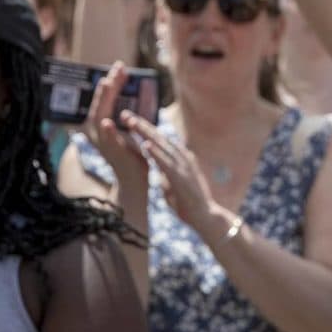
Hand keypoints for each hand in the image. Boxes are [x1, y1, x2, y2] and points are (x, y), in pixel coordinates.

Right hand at [82, 60, 149, 196]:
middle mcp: (96, 131)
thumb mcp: (130, 127)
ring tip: (106, 83)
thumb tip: (138, 87)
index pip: (104, 97)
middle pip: (101, 102)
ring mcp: (101, 141)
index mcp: (100, 123)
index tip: (120, 66)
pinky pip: (107, 140)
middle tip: (118, 67)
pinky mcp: (110, 152)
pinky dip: (107, 131)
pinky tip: (107, 122)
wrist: (134, 178)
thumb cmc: (132, 151)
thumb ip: (130, 110)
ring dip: (103, 99)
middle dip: (110, 83)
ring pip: (100, 115)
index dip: (112, 81)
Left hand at [126, 117, 224, 235]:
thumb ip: (165, 171)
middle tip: (125, 114)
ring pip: (162, 145)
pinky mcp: (182, 179)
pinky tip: (145, 145)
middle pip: (159, 137)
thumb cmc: (189, 202)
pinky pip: (166, 164)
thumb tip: (156, 164)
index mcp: (180, 158)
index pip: (159, 139)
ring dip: (146, 133)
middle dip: (141, 125)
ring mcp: (183, 167)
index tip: (129, 119)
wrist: (205, 217)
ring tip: (131, 122)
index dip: (144, 128)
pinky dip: (156, 153)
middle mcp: (182, 158)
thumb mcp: (173, 182)